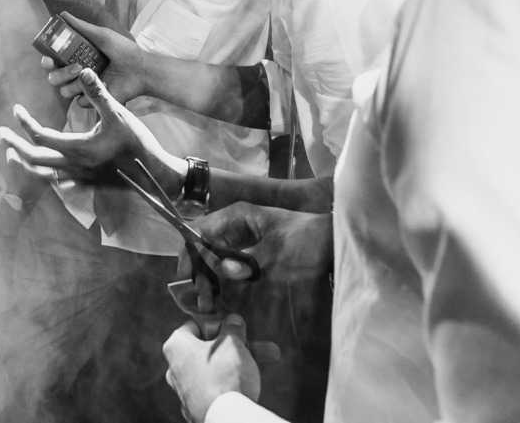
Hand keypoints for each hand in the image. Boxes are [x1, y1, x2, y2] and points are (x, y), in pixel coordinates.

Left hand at [0, 68, 184, 188]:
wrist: (153, 173)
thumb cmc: (136, 142)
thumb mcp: (118, 114)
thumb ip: (99, 93)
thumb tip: (83, 71)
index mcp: (77, 148)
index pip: (40, 136)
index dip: (25, 122)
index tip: (16, 110)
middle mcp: (73, 166)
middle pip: (33, 159)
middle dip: (13, 146)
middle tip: (1, 134)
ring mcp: (78, 177)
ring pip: (41, 175)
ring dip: (23, 164)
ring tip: (11, 154)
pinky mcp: (85, 183)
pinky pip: (55, 182)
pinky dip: (41, 175)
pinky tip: (40, 169)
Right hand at [42, 13, 147, 105]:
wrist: (141, 68)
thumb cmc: (123, 50)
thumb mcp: (102, 35)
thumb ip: (81, 27)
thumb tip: (61, 14)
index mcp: (75, 57)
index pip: (53, 60)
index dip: (47, 60)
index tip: (50, 58)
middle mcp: (76, 73)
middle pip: (54, 77)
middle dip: (60, 73)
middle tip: (77, 66)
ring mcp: (83, 87)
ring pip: (64, 90)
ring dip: (75, 83)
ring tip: (93, 75)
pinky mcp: (92, 100)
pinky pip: (80, 102)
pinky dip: (91, 92)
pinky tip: (106, 84)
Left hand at [164, 315, 271, 421]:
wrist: (224, 420)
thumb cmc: (223, 376)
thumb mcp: (232, 343)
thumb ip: (233, 329)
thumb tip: (233, 320)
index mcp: (176, 345)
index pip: (195, 325)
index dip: (218, 324)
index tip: (235, 326)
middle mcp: (175, 367)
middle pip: (210, 349)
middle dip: (239, 346)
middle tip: (262, 346)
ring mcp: (185, 390)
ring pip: (216, 369)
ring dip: (242, 363)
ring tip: (271, 357)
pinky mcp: (196, 407)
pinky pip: (216, 388)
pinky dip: (232, 383)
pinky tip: (251, 382)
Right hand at [179, 202, 333, 287]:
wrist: (333, 243)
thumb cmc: (306, 240)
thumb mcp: (278, 252)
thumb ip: (250, 261)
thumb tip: (224, 270)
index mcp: (237, 216)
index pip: (201, 229)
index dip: (190, 251)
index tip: (186, 275)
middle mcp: (234, 225)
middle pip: (204, 246)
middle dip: (199, 271)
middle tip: (200, 299)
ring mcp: (242, 238)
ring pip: (214, 257)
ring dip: (209, 277)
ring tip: (209, 302)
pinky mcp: (250, 252)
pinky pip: (228, 264)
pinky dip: (222, 279)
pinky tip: (222, 296)